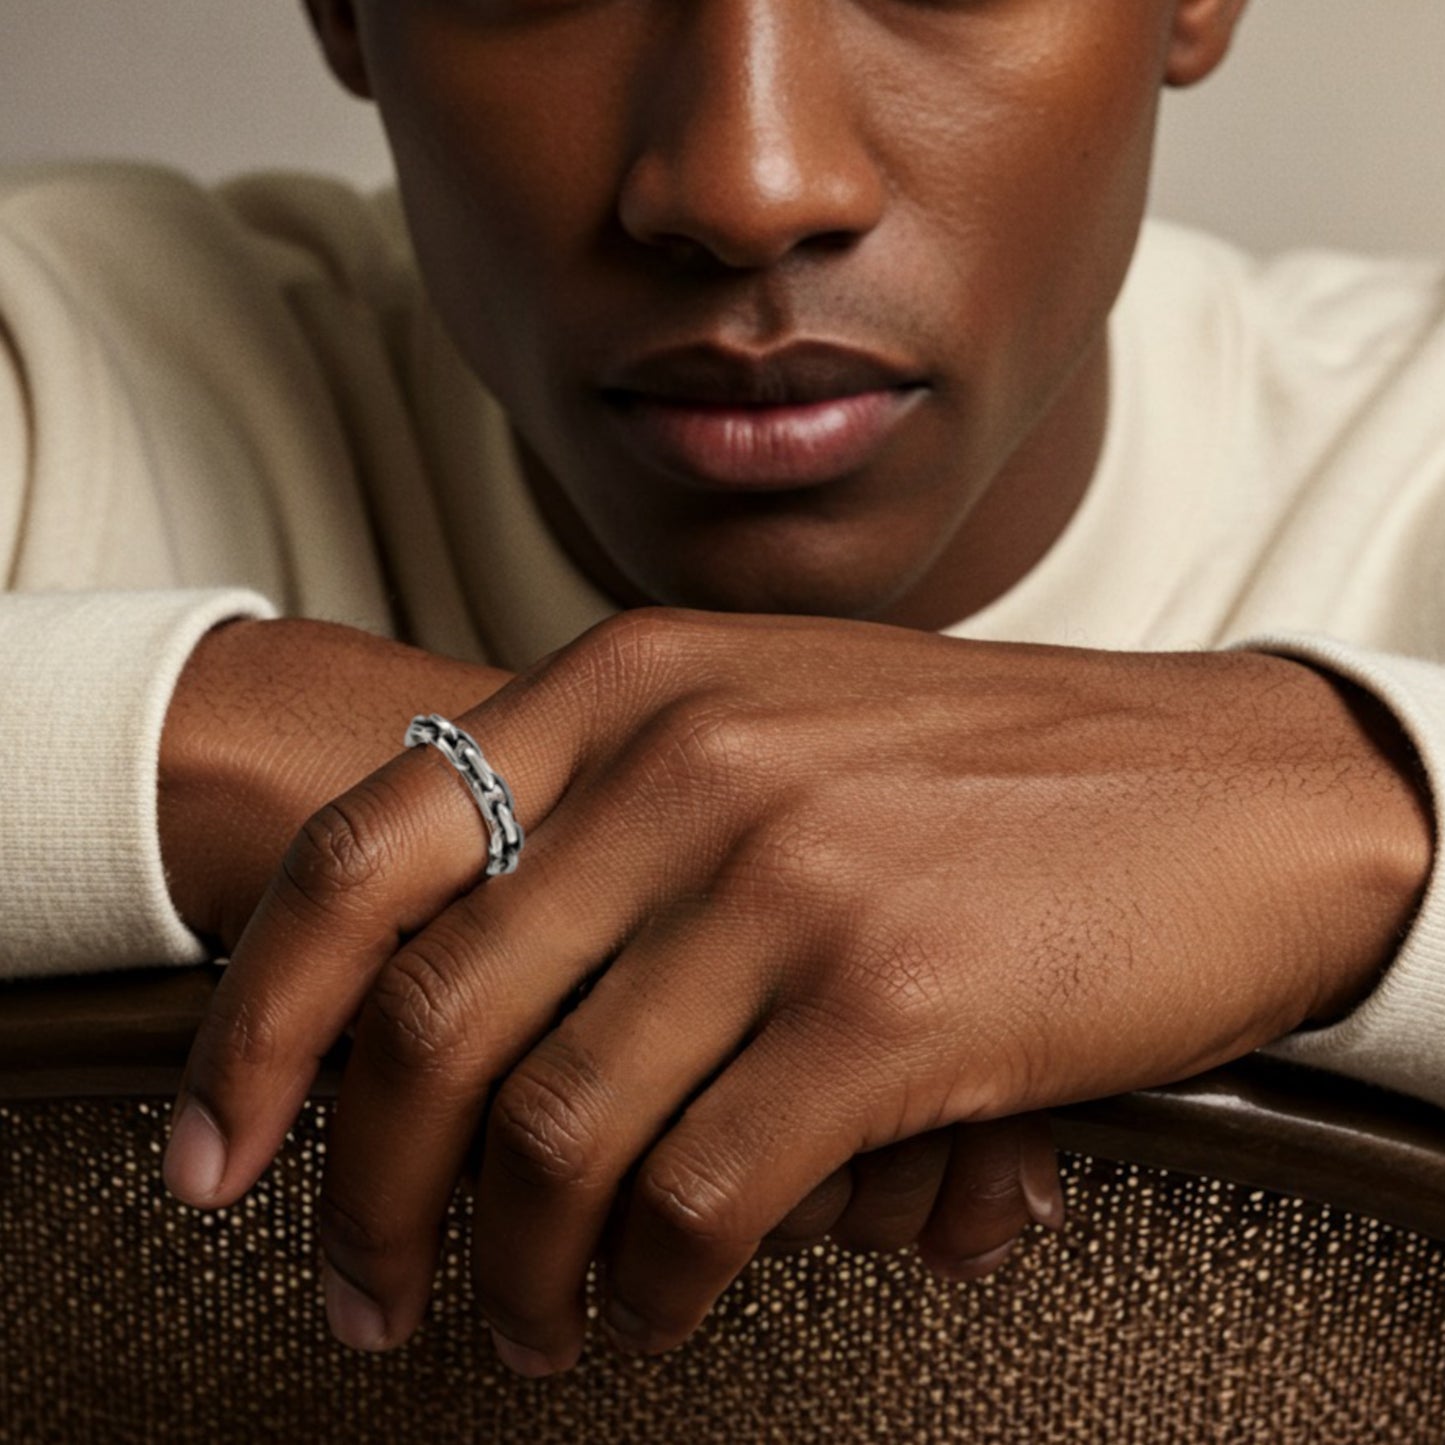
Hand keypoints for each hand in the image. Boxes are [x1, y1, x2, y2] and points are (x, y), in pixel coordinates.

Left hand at [160, 615, 1059, 1292]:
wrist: (1234, 787)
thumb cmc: (996, 770)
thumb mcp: (775, 716)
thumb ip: (617, 809)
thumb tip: (461, 974)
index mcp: (636, 685)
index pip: (364, 851)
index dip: (258, 1016)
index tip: (218, 1146)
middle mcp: (691, 767)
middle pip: (429, 1017)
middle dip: (361, 1194)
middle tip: (358, 1290)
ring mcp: (790, 884)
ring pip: (552, 1136)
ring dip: (510, 1270)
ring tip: (524, 1324)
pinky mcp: (892, 1010)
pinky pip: (698, 1200)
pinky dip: (653, 1291)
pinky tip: (659, 1309)